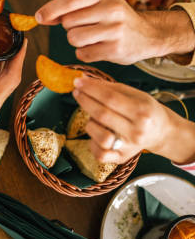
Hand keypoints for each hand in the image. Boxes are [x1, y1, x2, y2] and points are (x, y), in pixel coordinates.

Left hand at [35, 0, 194, 63]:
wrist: (148, 35)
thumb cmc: (114, 17)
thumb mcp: (97, 2)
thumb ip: (70, 7)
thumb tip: (41, 16)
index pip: (70, 0)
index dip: (50, 9)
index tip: (39, 17)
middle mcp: (112, 8)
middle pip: (68, 21)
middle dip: (69, 27)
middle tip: (85, 26)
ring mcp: (115, 30)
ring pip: (73, 38)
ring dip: (76, 41)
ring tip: (91, 37)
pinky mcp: (116, 50)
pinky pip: (83, 54)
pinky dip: (85, 53)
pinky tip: (98, 48)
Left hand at [72, 76, 194, 164]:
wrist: (161, 133)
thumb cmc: (145, 110)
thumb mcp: (135, 94)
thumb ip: (109, 87)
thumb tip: (84, 80)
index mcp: (142, 111)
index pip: (110, 98)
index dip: (91, 89)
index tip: (78, 82)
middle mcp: (136, 131)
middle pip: (102, 115)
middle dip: (85, 101)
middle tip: (77, 91)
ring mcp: (129, 147)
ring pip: (99, 135)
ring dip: (90, 122)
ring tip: (95, 116)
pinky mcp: (122, 158)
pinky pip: (99, 154)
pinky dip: (92, 142)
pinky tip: (97, 132)